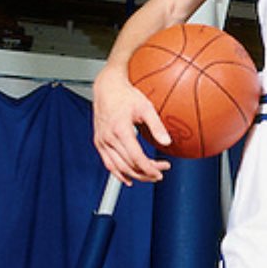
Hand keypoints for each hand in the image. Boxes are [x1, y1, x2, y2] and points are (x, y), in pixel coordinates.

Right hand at [92, 64, 170, 184]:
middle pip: (128, 165)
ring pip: (118, 167)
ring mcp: (102, 141)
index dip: (149, 168)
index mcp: (120, 129)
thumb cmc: (126, 95)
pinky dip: (118, 174)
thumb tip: (167, 142)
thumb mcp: (146, 107)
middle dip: (145, 173)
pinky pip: (108, 163)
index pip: (136, 157)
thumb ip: (157, 126)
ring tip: (149, 176)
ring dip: (135, 175)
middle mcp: (108, 138)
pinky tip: (128, 179)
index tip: (160, 172)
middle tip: (160, 174)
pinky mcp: (99, 142)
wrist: (107, 87)